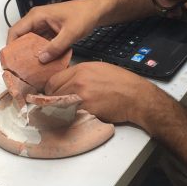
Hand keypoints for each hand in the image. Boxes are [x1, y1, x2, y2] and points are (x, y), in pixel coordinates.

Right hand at [5, 0, 100, 63]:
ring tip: (29, 69)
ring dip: (30, 54)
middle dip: (19, 52)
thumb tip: (41, 60)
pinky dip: (40, 52)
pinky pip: (41, 43)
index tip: (9, 61)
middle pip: (21, 37)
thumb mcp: (70, 33)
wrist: (96, 10)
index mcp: (37, 16)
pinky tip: (42, 64)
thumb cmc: (83, 16)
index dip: (10, 46)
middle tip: (19, 69)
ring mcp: (43, 26)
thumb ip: (56, 46)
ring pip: (31, 42)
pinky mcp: (50, 31)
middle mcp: (37, 20)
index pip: (15, 31)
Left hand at [45, 62, 163, 125]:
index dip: (50, 89)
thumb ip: (80, 73)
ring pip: (59, 104)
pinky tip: (75, 116)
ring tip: (65, 111)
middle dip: (53, 100)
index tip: (51, 94)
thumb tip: (66, 81)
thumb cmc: (122, 82)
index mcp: (81, 69)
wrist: (136, 96)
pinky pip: (70, 114)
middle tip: (58, 104)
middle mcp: (78, 81)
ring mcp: (81, 96)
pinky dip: (70, 116)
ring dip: (60, 109)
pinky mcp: (87, 110)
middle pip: (53, 93)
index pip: (52, 80)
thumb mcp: (99, 69)